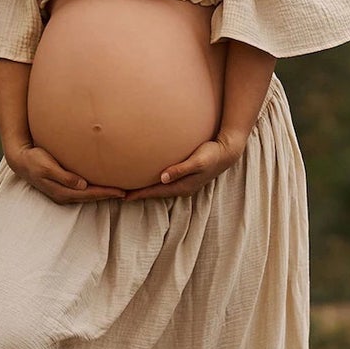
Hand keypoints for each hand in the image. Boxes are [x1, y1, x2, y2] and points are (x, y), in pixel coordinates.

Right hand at [6, 143, 125, 202]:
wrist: (21, 160)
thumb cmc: (34, 160)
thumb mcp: (46, 167)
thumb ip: (63, 176)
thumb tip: (81, 184)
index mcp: (62, 192)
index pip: (90, 194)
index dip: (106, 193)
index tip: (122, 191)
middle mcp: (65, 195)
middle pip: (92, 197)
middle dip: (109, 195)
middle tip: (129, 192)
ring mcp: (64, 193)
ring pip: (89, 195)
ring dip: (103, 193)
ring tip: (120, 190)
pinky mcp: (63, 187)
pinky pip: (83, 191)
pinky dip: (95, 189)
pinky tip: (102, 184)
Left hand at [120, 134, 242, 200]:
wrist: (227, 152)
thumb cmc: (212, 154)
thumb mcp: (197, 161)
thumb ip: (181, 169)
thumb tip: (163, 178)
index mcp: (183, 186)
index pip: (157, 192)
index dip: (141, 194)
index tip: (124, 196)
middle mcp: (183, 188)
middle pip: (157, 193)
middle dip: (140, 194)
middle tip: (122, 194)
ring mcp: (185, 184)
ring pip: (161, 189)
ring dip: (147, 190)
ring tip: (132, 189)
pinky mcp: (186, 177)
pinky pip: (166, 183)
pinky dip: (156, 183)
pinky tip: (150, 179)